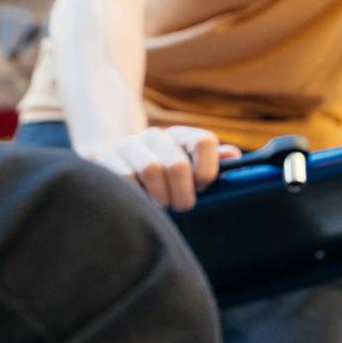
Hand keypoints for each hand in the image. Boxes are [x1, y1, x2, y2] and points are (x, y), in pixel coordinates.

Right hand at [88, 126, 239, 210]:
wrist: (115, 164)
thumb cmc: (164, 175)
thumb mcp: (190, 168)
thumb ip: (213, 163)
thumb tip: (234, 156)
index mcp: (182, 136)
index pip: (204, 142)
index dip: (207, 171)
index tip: (201, 187)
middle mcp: (157, 136)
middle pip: (178, 165)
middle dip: (183, 194)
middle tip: (181, 206)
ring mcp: (130, 145)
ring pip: (152, 170)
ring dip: (160, 197)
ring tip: (160, 204)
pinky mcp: (107, 159)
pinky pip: (127, 179)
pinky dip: (137, 196)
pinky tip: (141, 200)